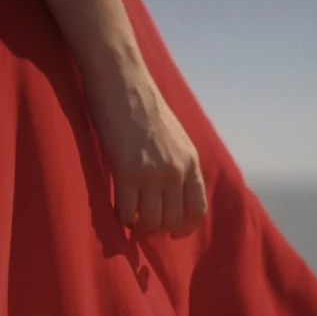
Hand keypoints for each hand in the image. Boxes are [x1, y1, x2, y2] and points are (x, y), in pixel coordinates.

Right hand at [83, 61, 207, 236]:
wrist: (123, 83)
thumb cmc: (145, 105)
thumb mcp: (176, 136)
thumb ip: (178, 162)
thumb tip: (174, 189)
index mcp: (191, 161)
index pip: (198, 209)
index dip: (186, 227)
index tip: (173, 232)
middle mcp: (176, 171)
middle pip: (172, 220)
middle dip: (158, 228)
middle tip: (144, 222)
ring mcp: (152, 174)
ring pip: (150, 222)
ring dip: (139, 225)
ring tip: (130, 218)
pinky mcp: (127, 173)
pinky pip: (126, 212)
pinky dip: (122, 217)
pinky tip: (117, 210)